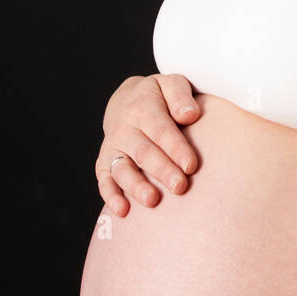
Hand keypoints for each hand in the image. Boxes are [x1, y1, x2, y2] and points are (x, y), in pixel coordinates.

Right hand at [96, 73, 200, 216]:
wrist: (128, 100)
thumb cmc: (160, 96)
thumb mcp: (171, 84)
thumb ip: (180, 95)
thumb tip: (189, 115)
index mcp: (141, 107)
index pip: (160, 129)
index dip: (175, 148)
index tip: (191, 165)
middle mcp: (123, 129)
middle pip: (143, 152)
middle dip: (162, 170)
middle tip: (180, 187)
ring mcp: (113, 148)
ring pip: (122, 169)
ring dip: (136, 186)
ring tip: (152, 201)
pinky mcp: (104, 164)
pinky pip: (104, 181)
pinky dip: (111, 196)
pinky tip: (123, 211)